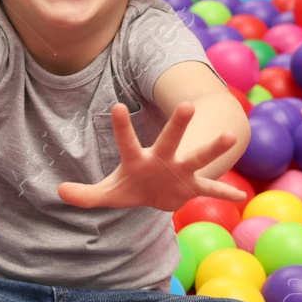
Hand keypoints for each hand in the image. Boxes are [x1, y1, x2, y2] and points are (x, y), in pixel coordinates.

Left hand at [58, 102, 246, 211]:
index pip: (127, 141)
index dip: (122, 126)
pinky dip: (225, 192)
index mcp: (138, 160)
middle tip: (187, 104)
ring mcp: (181, 171)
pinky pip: (212, 189)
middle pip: (170, 139)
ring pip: (198, 157)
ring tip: (228, 135)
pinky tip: (241, 196)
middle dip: (178, 124)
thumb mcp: (108, 194)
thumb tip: (60, 192)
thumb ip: (86, 195)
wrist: (159, 193)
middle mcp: (162, 159)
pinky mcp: (194, 186)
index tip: (118, 106)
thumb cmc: (133, 186)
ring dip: (212, 148)